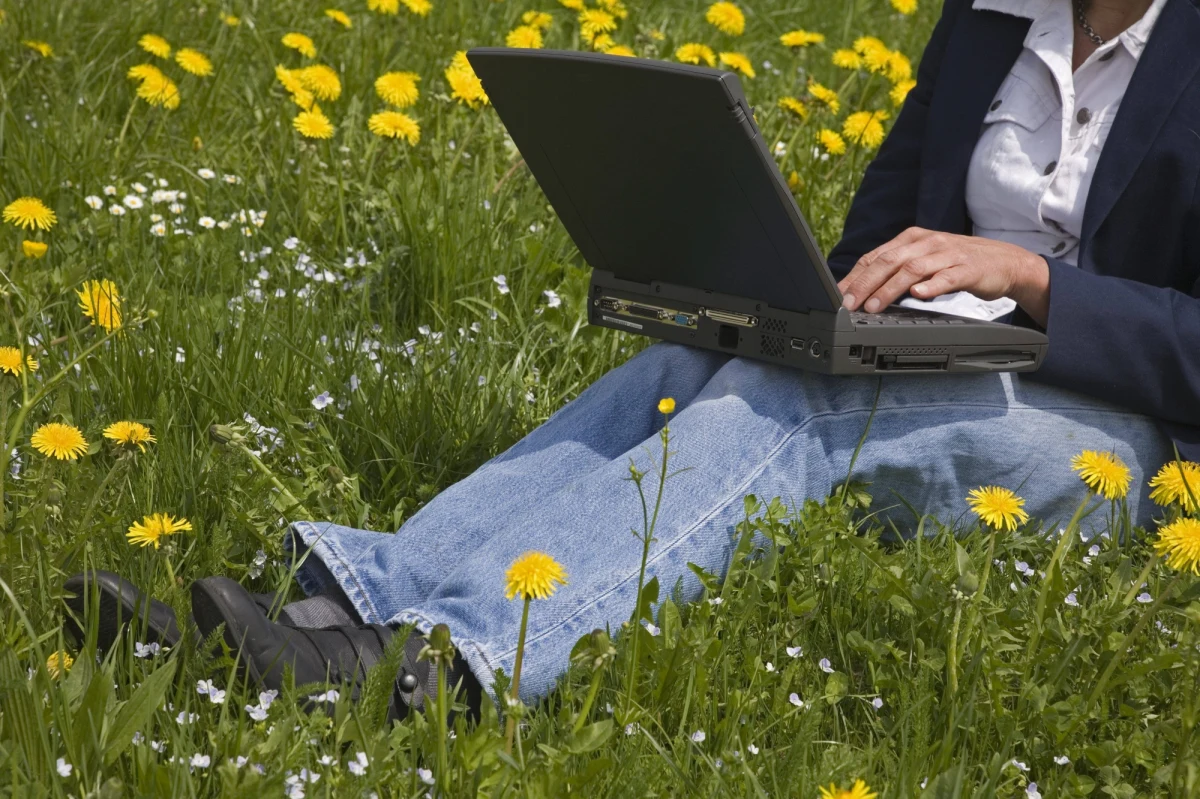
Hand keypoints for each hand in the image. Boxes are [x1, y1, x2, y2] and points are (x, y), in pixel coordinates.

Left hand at [836, 227, 1050, 326]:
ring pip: (913, 269)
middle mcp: (927, 243)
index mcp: (912, 239)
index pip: (877, 256)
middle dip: (865, 283)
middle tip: (849, 303)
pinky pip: (946, 277)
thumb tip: (863, 288)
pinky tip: (918, 295)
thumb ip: (897, 269)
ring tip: (874, 305)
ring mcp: (947, 254)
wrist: (1005, 261)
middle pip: (889, 261)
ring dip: (890, 288)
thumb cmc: (958, 263)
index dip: (855, 275)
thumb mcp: (924, 260)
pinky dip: (931, 286)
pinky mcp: (967, 269)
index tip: (838, 294)